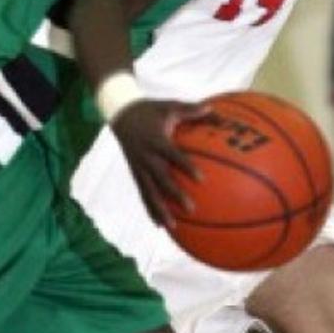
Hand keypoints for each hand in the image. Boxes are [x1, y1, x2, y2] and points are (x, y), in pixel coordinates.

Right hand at [112, 99, 207, 226]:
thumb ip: (190, 109)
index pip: (172, 156)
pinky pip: (143, 194)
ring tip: (172, 226)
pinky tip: (160, 226)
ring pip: (149, 192)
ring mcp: (139, 167)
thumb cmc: (149, 110)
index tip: (201, 180)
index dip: (185, 167)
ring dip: (160, 209)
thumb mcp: (169, 106)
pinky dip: (150, 210)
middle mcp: (146, 157)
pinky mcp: (135, 174)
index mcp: (156, 141)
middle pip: (160, 179)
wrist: (120, 114)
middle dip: (174, 194)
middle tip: (191, 208)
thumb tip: (214, 110)